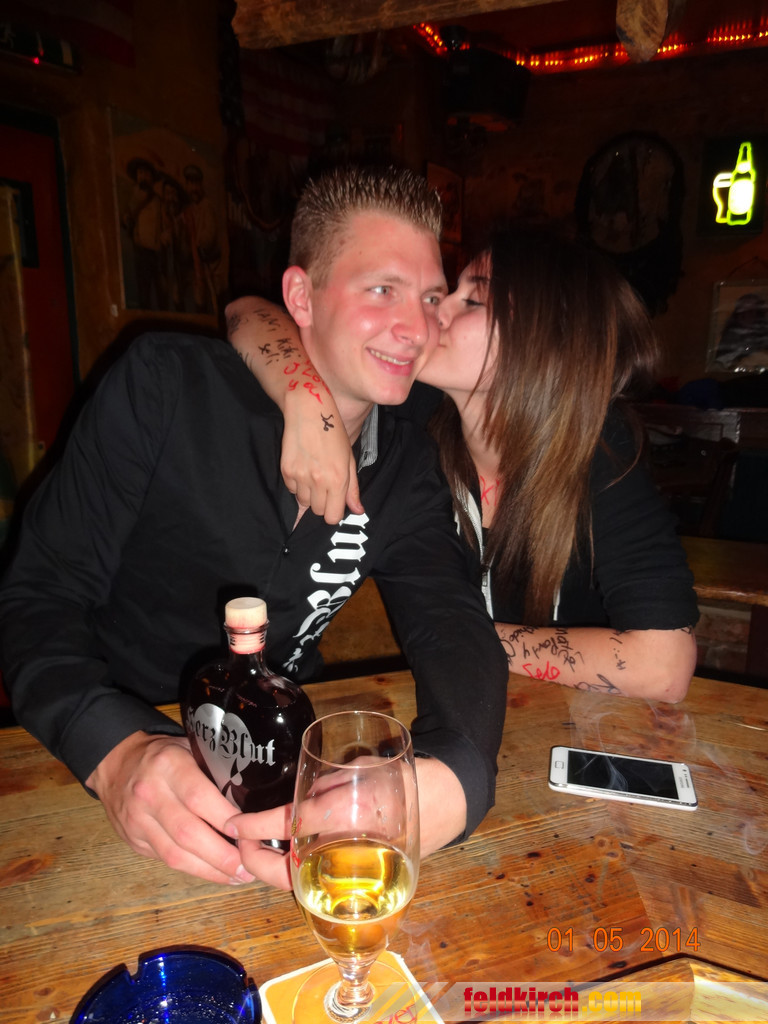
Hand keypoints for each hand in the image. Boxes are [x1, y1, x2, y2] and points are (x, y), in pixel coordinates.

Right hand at [86, 731, 254, 885]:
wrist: (115, 764)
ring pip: (175, 854)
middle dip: (221, 856)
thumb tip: (248, 801)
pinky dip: (192, 868)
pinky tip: (212, 872)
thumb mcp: (188, 748)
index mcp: (168, 765)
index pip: (199, 797)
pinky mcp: (133, 840)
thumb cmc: (163, 755)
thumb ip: (213, 770)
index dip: (225, 820)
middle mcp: (150, 794)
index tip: (249, 834)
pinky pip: (165, 860)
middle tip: (248, 868)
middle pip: (188, 833)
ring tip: (236, 877)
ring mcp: (137, 820)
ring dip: (209, 870)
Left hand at [225, 756, 467, 885]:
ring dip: (276, 871)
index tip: (234, 823)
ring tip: (258, 852)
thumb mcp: (356, 769)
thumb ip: (323, 785)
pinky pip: (324, 883)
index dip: (254, 826)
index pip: (286, 825)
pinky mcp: (364, 882)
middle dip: (256, 863)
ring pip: (303, 883)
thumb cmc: (400, 779)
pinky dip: (301, 875)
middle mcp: (346, 849)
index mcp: (343, 816)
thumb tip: (297, 802)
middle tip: (241, 844)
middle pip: (287, 873)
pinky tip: (290, 858)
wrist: (446, 802)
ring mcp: (356, 872)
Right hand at [282, 385, 362, 524]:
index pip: (332, 517)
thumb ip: (352, 489)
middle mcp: (319, 481)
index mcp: (338, 479)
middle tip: (325, 485)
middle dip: (322, 503)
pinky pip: (291, 490)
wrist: (308, 410)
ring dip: (309, 494)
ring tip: (314, 474)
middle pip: (317, 512)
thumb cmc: (333, 432)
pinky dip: (297, 484)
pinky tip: (303, 467)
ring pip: (303, 502)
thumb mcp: (349, 459)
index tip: (334, 503)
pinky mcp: (286, 470)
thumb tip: (358, 510)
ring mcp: (300, 476)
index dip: (333, 512)